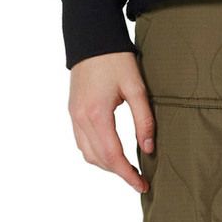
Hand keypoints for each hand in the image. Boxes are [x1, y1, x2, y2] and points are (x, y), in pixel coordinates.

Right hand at [68, 52, 154, 192]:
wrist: (91, 37)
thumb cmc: (115, 58)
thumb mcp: (136, 87)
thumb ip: (144, 120)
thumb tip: (148, 149)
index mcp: (96, 114)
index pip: (112, 156)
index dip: (128, 174)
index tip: (142, 184)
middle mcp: (80, 119)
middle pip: (99, 159)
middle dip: (119, 173)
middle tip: (139, 179)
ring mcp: (73, 116)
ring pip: (88, 154)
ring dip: (107, 165)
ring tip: (127, 168)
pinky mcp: (73, 112)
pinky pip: (82, 143)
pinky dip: (96, 154)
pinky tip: (111, 153)